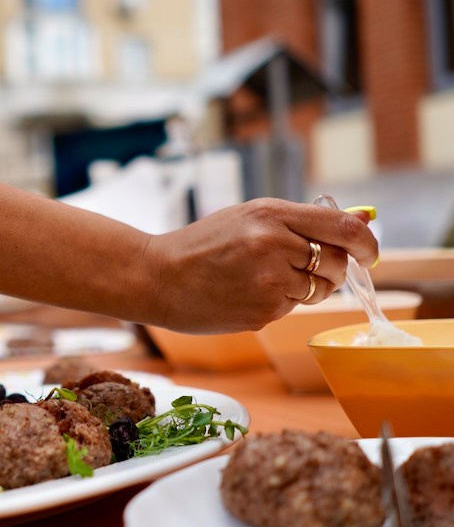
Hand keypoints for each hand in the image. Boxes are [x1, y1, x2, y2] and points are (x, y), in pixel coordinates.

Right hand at [146, 198, 377, 333]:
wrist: (157, 276)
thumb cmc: (204, 243)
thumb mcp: (251, 216)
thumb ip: (306, 220)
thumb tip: (364, 219)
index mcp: (272, 214)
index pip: (343, 227)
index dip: (366, 243)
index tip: (368, 253)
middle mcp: (275, 245)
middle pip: (337, 263)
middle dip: (334, 269)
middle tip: (309, 268)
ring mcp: (269, 282)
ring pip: (319, 290)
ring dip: (306, 288)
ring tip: (268, 279)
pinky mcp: (263, 313)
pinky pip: (293, 309)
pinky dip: (281, 304)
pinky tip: (249, 294)